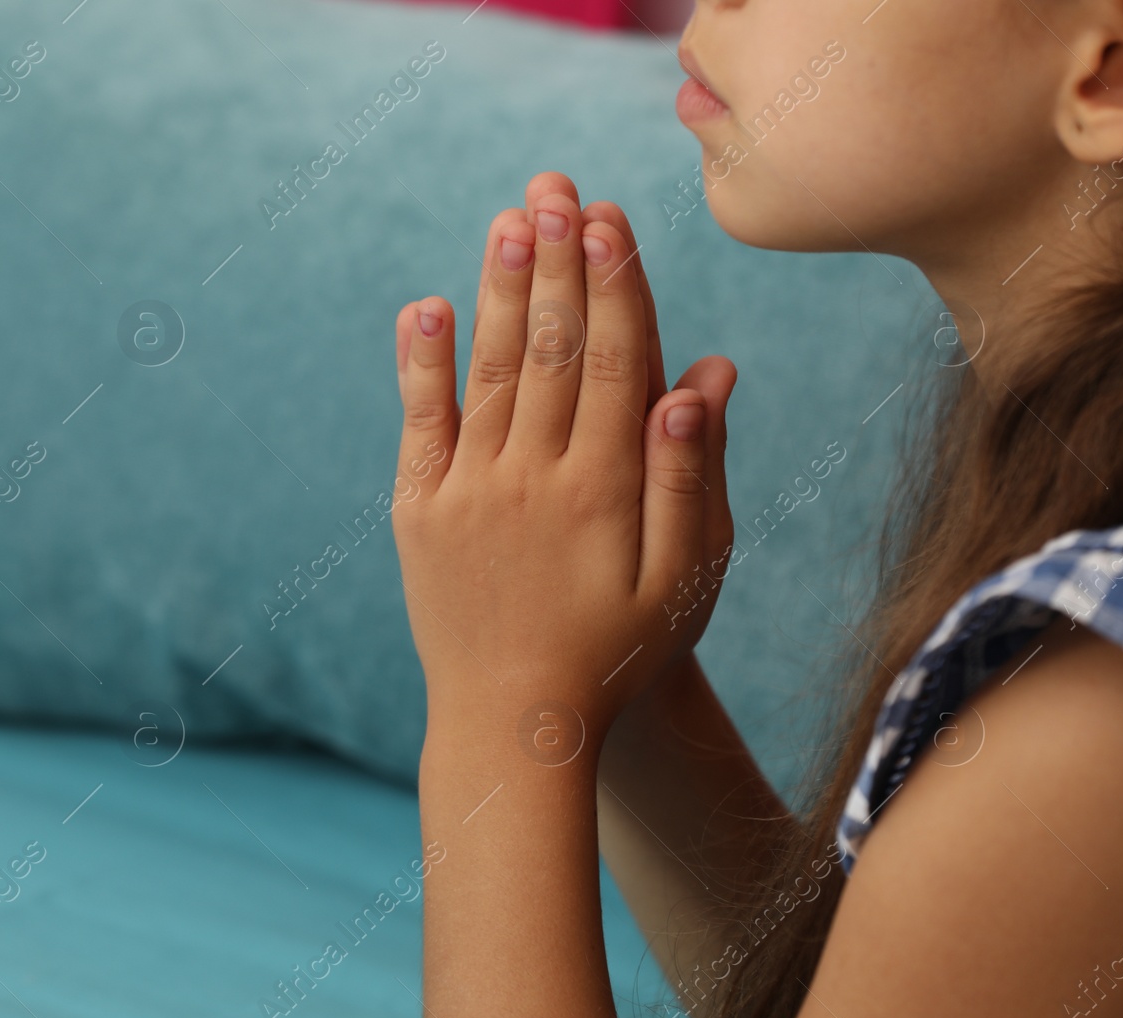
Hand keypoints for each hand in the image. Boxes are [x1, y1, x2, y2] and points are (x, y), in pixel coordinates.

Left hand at [391, 173, 735, 744]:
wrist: (513, 725)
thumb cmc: (618, 653)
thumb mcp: (683, 579)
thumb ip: (694, 479)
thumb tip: (704, 380)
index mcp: (605, 488)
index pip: (611, 361)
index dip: (612, 285)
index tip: (610, 218)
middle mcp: (531, 478)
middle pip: (546, 349)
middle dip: (554, 262)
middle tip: (555, 187)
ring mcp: (467, 492)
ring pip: (487, 372)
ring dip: (496, 291)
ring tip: (508, 220)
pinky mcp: (418, 513)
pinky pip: (419, 425)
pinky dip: (421, 364)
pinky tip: (424, 306)